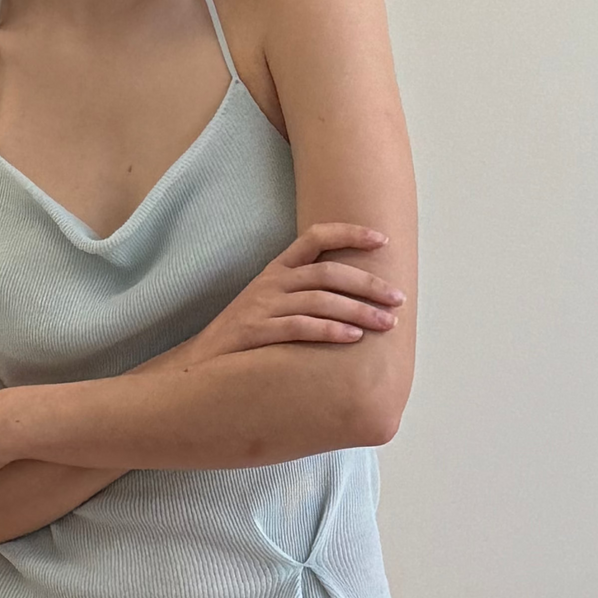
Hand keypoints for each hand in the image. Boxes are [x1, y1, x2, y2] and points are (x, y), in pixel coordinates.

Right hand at [158, 223, 404, 372]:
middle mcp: (271, 282)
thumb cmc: (246, 339)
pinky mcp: (255, 332)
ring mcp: (262, 306)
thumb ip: (306, 296)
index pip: (315, 237)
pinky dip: (329, 331)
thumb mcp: (272, 305)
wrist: (199, 365)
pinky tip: (353, 337)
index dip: (350, 232)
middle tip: (398, 299)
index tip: (383, 240)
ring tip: (387, 323)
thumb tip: (355, 298)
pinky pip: (299, 327)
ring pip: (320, 300)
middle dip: (368, 284)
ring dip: (358, 311)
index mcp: (277, 270)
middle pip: (328, 272)